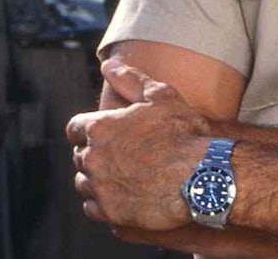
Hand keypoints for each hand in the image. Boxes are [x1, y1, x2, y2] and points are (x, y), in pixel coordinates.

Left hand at [66, 58, 213, 230]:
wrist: (201, 176)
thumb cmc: (184, 133)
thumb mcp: (161, 96)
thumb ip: (130, 79)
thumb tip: (108, 65)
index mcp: (100, 128)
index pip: (75, 128)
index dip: (89, 129)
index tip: (106, 133)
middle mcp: (93, 158)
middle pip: (80, 156)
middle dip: (96, 154)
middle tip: (122, 155)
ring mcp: (100, 187)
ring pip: (83, 182)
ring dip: (96, 179)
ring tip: (121, 176)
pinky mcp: (109, 212)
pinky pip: (92, 207)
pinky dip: (102, 202)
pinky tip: (121, 196)